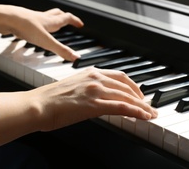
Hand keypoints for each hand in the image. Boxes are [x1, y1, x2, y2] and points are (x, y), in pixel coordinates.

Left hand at [0, 6, 83, 60]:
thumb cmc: (25, 26)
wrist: (5, 18)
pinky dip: (35, 25)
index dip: (75, 21)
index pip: (67, 18)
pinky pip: (31, 22)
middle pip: (56, 14)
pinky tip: (31, 31)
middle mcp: (42, 17)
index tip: (80, 24)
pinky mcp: (21, 21)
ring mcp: (31, 18)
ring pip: (44, 16)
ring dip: (50, 20)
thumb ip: (61, 50)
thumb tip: (76, 57)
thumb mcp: (46, 42)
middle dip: (64, 17)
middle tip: (68, 21)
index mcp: (50, 21)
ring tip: (50, 26)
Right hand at [30, 67, 157, 130]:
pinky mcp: (95, 104)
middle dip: (141, 97)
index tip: (139, 94)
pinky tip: (144, 116)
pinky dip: (136, 111)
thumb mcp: (73, 87)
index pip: (119, 76)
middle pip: (127, 86)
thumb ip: (88, 89)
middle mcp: (95, 78)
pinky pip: (122, 107)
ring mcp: (96, 90)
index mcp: (90, 72)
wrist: (37, 105)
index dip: (133, 86)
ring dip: (143, 106)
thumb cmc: (49, 99)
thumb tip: (98, 98)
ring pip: (127, 96)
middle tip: (149, 106)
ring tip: (151, 114)